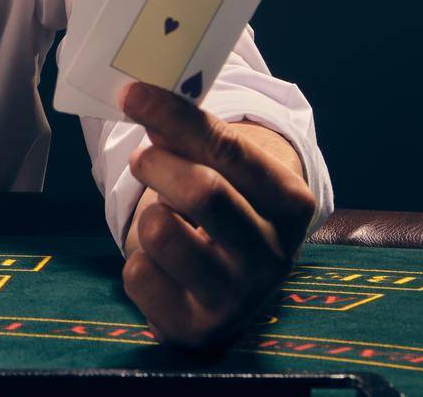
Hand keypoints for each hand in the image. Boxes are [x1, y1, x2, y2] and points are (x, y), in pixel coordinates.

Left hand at [119, 82, 315, 348]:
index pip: (229, 149)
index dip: (174, 117)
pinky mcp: (198, 329)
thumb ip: (191, 137)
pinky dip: (138, 262)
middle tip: (143, 159)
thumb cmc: (223, 211)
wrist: (229, 286)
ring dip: (149, 216)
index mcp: (291, 204)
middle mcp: (275, 256)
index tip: (130, 93)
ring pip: (162, 233)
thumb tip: (141, 97)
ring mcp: (238, 298)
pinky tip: (161, 265)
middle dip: (157, 165)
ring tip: (165, 221)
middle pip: (202, 191)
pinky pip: (138, 275)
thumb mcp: (223, 171)